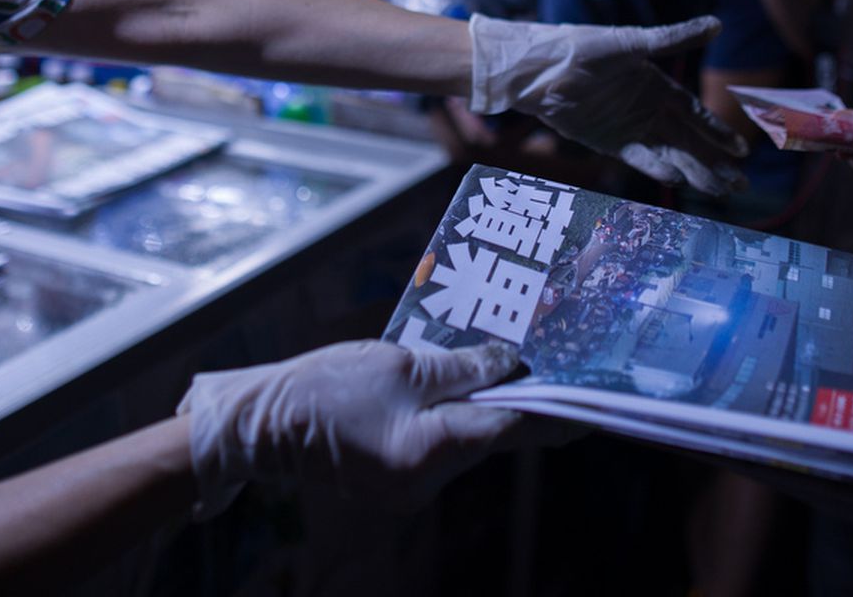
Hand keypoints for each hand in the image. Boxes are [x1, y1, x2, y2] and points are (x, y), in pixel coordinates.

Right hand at [178, 340, 525, 515]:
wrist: (264, 424)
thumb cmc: (324, 387)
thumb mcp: (399, 365)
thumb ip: (461, 368)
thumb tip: (510, 365)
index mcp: (428, 452)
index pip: (508, 430)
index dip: (551, 408)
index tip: (588, 396)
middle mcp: (426, 481)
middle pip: (493, 439)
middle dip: (523, 405)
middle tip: (559, 373)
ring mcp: (411, 487)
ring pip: (469, 443)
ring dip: (489, 410)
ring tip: (516, 371)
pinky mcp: (397, 480)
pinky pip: (443, 446)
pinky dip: (458, 419)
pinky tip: (468, 390)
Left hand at [467, 14, 751, 193]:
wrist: (539, 69)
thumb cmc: (584, 48)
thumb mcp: (631, 42)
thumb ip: (674, 39)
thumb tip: (717, 24)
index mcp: (658, 86)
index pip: (696, 115)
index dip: (718, 133)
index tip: (741, 151)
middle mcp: (650, 110)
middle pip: (689, 142)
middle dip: (715, 163)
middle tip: (740, 185)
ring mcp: (631, 128)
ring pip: (671, 155)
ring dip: (694, 172)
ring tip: (720, 192)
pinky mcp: (610, 143)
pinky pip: (640, 159)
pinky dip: (658, 169)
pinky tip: (677, 180)